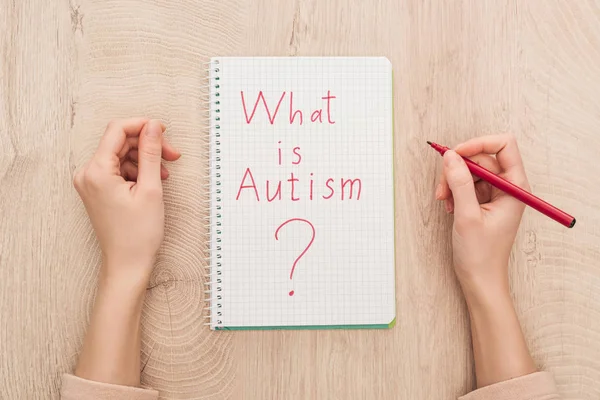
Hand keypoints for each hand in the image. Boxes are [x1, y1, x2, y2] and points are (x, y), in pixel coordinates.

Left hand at [74, 118, 180, 284]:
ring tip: (165, 174)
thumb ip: (151, 153)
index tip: (163, 130)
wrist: (127, 264)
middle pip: (120, 143)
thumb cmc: (138, 233)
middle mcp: (87, 173)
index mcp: (96, 171)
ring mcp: (90, 182)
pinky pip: (118, 169)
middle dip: (147, 145)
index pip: (117, 130)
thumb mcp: (151, 188)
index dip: (142, 126)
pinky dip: (137, 171)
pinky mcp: (97, 190)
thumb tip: (153, 126)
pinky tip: (153, 181)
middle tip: (173, 155)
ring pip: (121, 155)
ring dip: (145, 159)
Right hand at [435, 134, 528, 298]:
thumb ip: (459, 182)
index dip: (479, 144)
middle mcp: (508, 187)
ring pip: (470, 171)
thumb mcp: (467, 215)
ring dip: (452, 181)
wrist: (480, 280)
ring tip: (444, 201)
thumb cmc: (481, 254)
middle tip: (442, 187)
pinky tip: (449, 206)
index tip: (456, 153)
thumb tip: (450, 156)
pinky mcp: (484, 201)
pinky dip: (454, 191)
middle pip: (482, 158)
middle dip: (458, 168)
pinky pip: (466, 184)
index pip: (504, 146)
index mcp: (515, 187)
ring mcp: (496, 194)